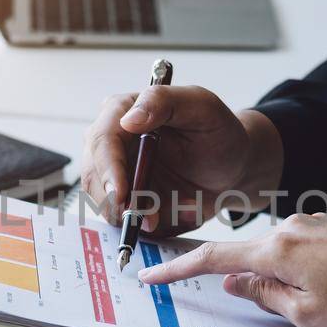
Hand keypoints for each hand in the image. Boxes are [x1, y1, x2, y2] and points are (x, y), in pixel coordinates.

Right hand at [80, 85, 281, 234]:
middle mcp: (112, 142)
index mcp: (123, 111)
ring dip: (131, 214)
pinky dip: (145, 223)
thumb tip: (129, 118)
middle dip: (114, 200)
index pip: (102, 139)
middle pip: (93, 174)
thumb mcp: (201, 107)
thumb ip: (164, 102)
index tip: (121, 193)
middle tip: (139, 216)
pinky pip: (122, 218)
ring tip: (167, 213)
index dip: (107, 168)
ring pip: (103, 201)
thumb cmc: (218, 132)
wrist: (232, 167)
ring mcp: (116, 173)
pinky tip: (170, 215)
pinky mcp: (127, 199)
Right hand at [138, 212, 326, 326]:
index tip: (153, 275)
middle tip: (277, 306)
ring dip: (288, 275)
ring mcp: (316, 220)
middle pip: (251, 255)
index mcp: (276, 251)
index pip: (213, 259)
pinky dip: (310, 265)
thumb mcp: (305, 315)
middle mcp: (290, 227)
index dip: (178, 269)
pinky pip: (308, 245)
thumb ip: (263, 296)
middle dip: (252, 281)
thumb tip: (235, 283)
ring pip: (282, 251)